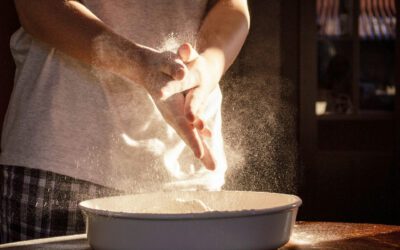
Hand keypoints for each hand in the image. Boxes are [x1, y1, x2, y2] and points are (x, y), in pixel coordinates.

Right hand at [133, 45, 215, 169]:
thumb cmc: (158, 66)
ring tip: (213, 165)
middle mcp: (174, 115)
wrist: (147, 70)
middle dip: (202, 151)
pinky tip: (208, 142)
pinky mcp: (180, 114)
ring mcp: (177, 116)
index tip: (199, 154)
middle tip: (214, 167)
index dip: (192, 139)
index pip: (184, 125)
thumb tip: (182, 72)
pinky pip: (192, 129)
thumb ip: (174, 68)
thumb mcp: (166, 63)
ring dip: (203, 150)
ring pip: (192, 135)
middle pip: (190, 136)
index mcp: (171, 107)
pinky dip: (200, 137)